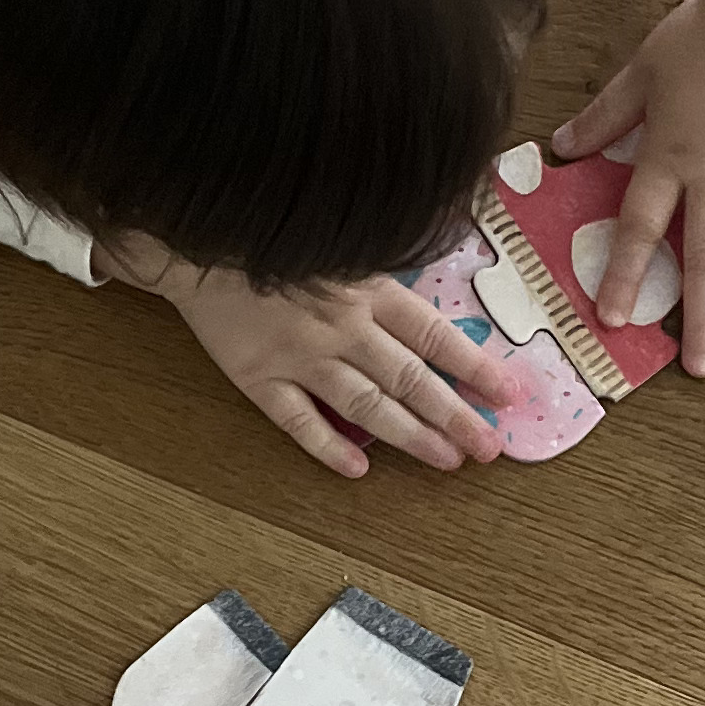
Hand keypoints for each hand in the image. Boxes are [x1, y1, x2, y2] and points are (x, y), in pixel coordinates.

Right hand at [99, 243, 506, 480]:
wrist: (195, 240)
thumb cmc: (272, 237)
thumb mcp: (342, 243)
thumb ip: (382, 274)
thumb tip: (430, 306)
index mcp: (366, 289)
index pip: (434, 335)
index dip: (476, 367)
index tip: (508, 394)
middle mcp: (342, 327)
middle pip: (410, 378)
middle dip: (455, 415)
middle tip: (488, 448)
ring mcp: (300, 356)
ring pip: (367, 404)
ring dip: (410, 435)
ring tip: (446, 461)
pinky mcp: (258, 377)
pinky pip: (299, 420)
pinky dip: (328, 447)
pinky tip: (358, 469)